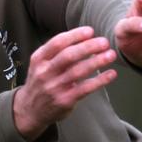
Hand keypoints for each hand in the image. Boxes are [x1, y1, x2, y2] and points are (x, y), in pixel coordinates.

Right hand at [13, 26, 116, 140]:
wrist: (30, 111)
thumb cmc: (40, 82)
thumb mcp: (40, 64)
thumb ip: (57, 52)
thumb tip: (86, 38)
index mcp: (39, 59)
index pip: (57, 43)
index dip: (75, 35)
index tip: (90, 31)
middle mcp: (45, 72)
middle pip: (69, 55)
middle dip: (88, 47)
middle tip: (104, 42)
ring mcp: (54, 87)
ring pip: (78, 71)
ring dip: (97, 62)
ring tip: (111, 55)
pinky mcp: (64, 100)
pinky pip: (85, 88)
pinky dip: (100, 80)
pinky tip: (111, 74)